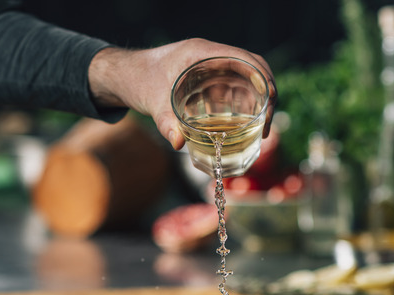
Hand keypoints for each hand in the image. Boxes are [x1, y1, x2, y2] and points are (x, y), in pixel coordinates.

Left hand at [88, 38, 276, 149]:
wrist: (123, 75)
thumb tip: (178, 143)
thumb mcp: (153, 102)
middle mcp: (211, 57)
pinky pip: (231, 88)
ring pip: (244, 80)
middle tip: (267, 124)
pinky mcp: (205, 79)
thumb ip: (166, 122)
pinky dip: (241, 104)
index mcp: (203, 53)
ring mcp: (210, 67)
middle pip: (252, 69)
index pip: (246, 59)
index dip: (264, 79)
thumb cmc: (138, 81)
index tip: (271, 103)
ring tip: (261, 128)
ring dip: (256, 100)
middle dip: (266, 94)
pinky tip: (243, 126)